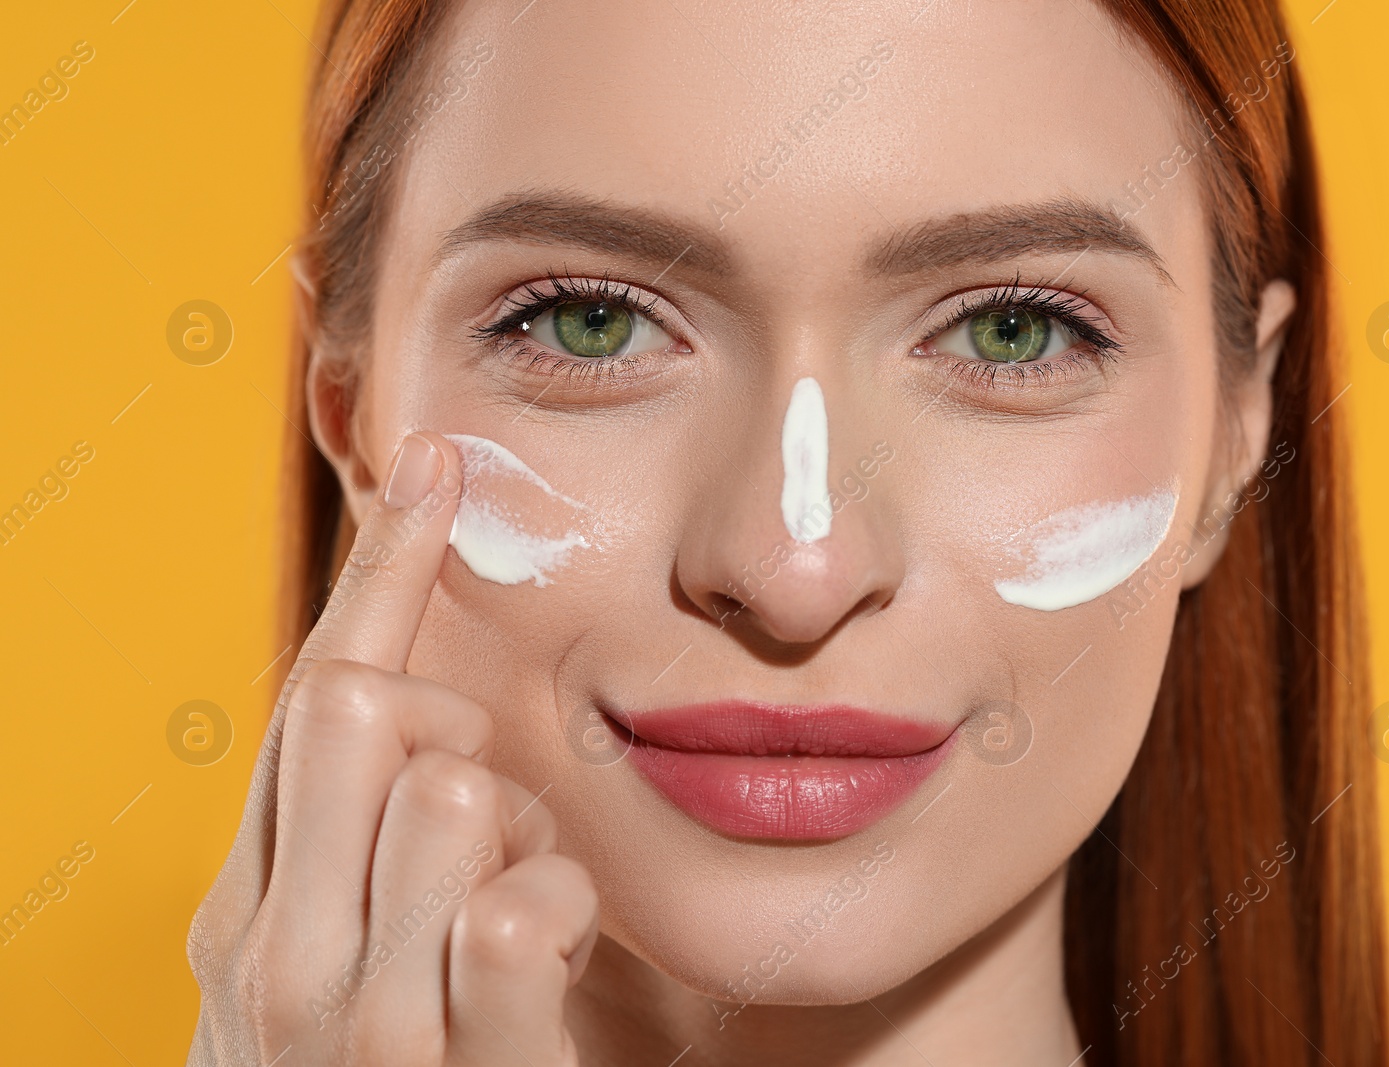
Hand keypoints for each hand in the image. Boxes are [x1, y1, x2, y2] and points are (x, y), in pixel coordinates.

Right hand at [186, 432, 598, 1065]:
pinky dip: (561, 911)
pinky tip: (557, 958)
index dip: (381, 565)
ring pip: (447, 788)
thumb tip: (414, 690)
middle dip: (448, 725)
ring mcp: (365, 1027)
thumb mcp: (354, 949)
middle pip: (362, 709)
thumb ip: (365, 838)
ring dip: (515, 833)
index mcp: (248, 911)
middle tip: (484, 806)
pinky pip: (524, 907)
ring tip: (520, 909)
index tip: (439, 462)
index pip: (313, 691)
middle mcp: (278, 959)